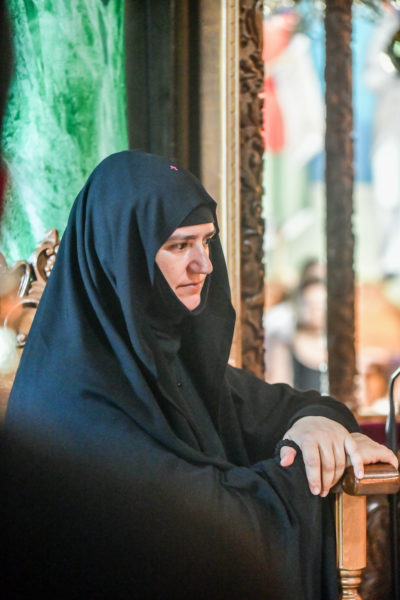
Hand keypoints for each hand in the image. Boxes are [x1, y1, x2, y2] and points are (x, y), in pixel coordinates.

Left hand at [280, 416, 397, 496]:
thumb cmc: (300, 434)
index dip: (314, 478)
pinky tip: (359, 476)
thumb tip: (284, 463)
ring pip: (340, 461)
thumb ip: (286, 451)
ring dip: (337, 478)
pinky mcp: (347, 435)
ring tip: (330, 488)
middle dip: (326, 482)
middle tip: (322, 493)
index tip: (315, 491)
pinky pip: (355, 451)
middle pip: (328, 464)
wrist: (313, 418)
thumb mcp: (289, 440)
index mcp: (308, 437)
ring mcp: (337, 435)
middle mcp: (323, 435)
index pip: (312, 461)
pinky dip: (358, 464)